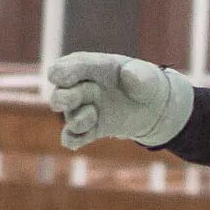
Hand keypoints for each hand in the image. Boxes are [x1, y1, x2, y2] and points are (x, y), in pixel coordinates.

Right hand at [47, 52, 193, 149]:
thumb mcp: (147, 76)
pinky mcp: (89, 129)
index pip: (67, 67)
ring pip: (68, 117)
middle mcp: (80, 88)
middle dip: (62, 98)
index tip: (62, 78)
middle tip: (73, 99)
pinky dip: (73, 140)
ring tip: (94, 115)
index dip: (62, 71)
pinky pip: (73, 137)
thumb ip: (139, 74)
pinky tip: (77, 142)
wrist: (150, 107)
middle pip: (59, 94)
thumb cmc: (143, 83)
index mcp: (90, 67)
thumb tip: (128, 75)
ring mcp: (83, 109)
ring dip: (77, 120)